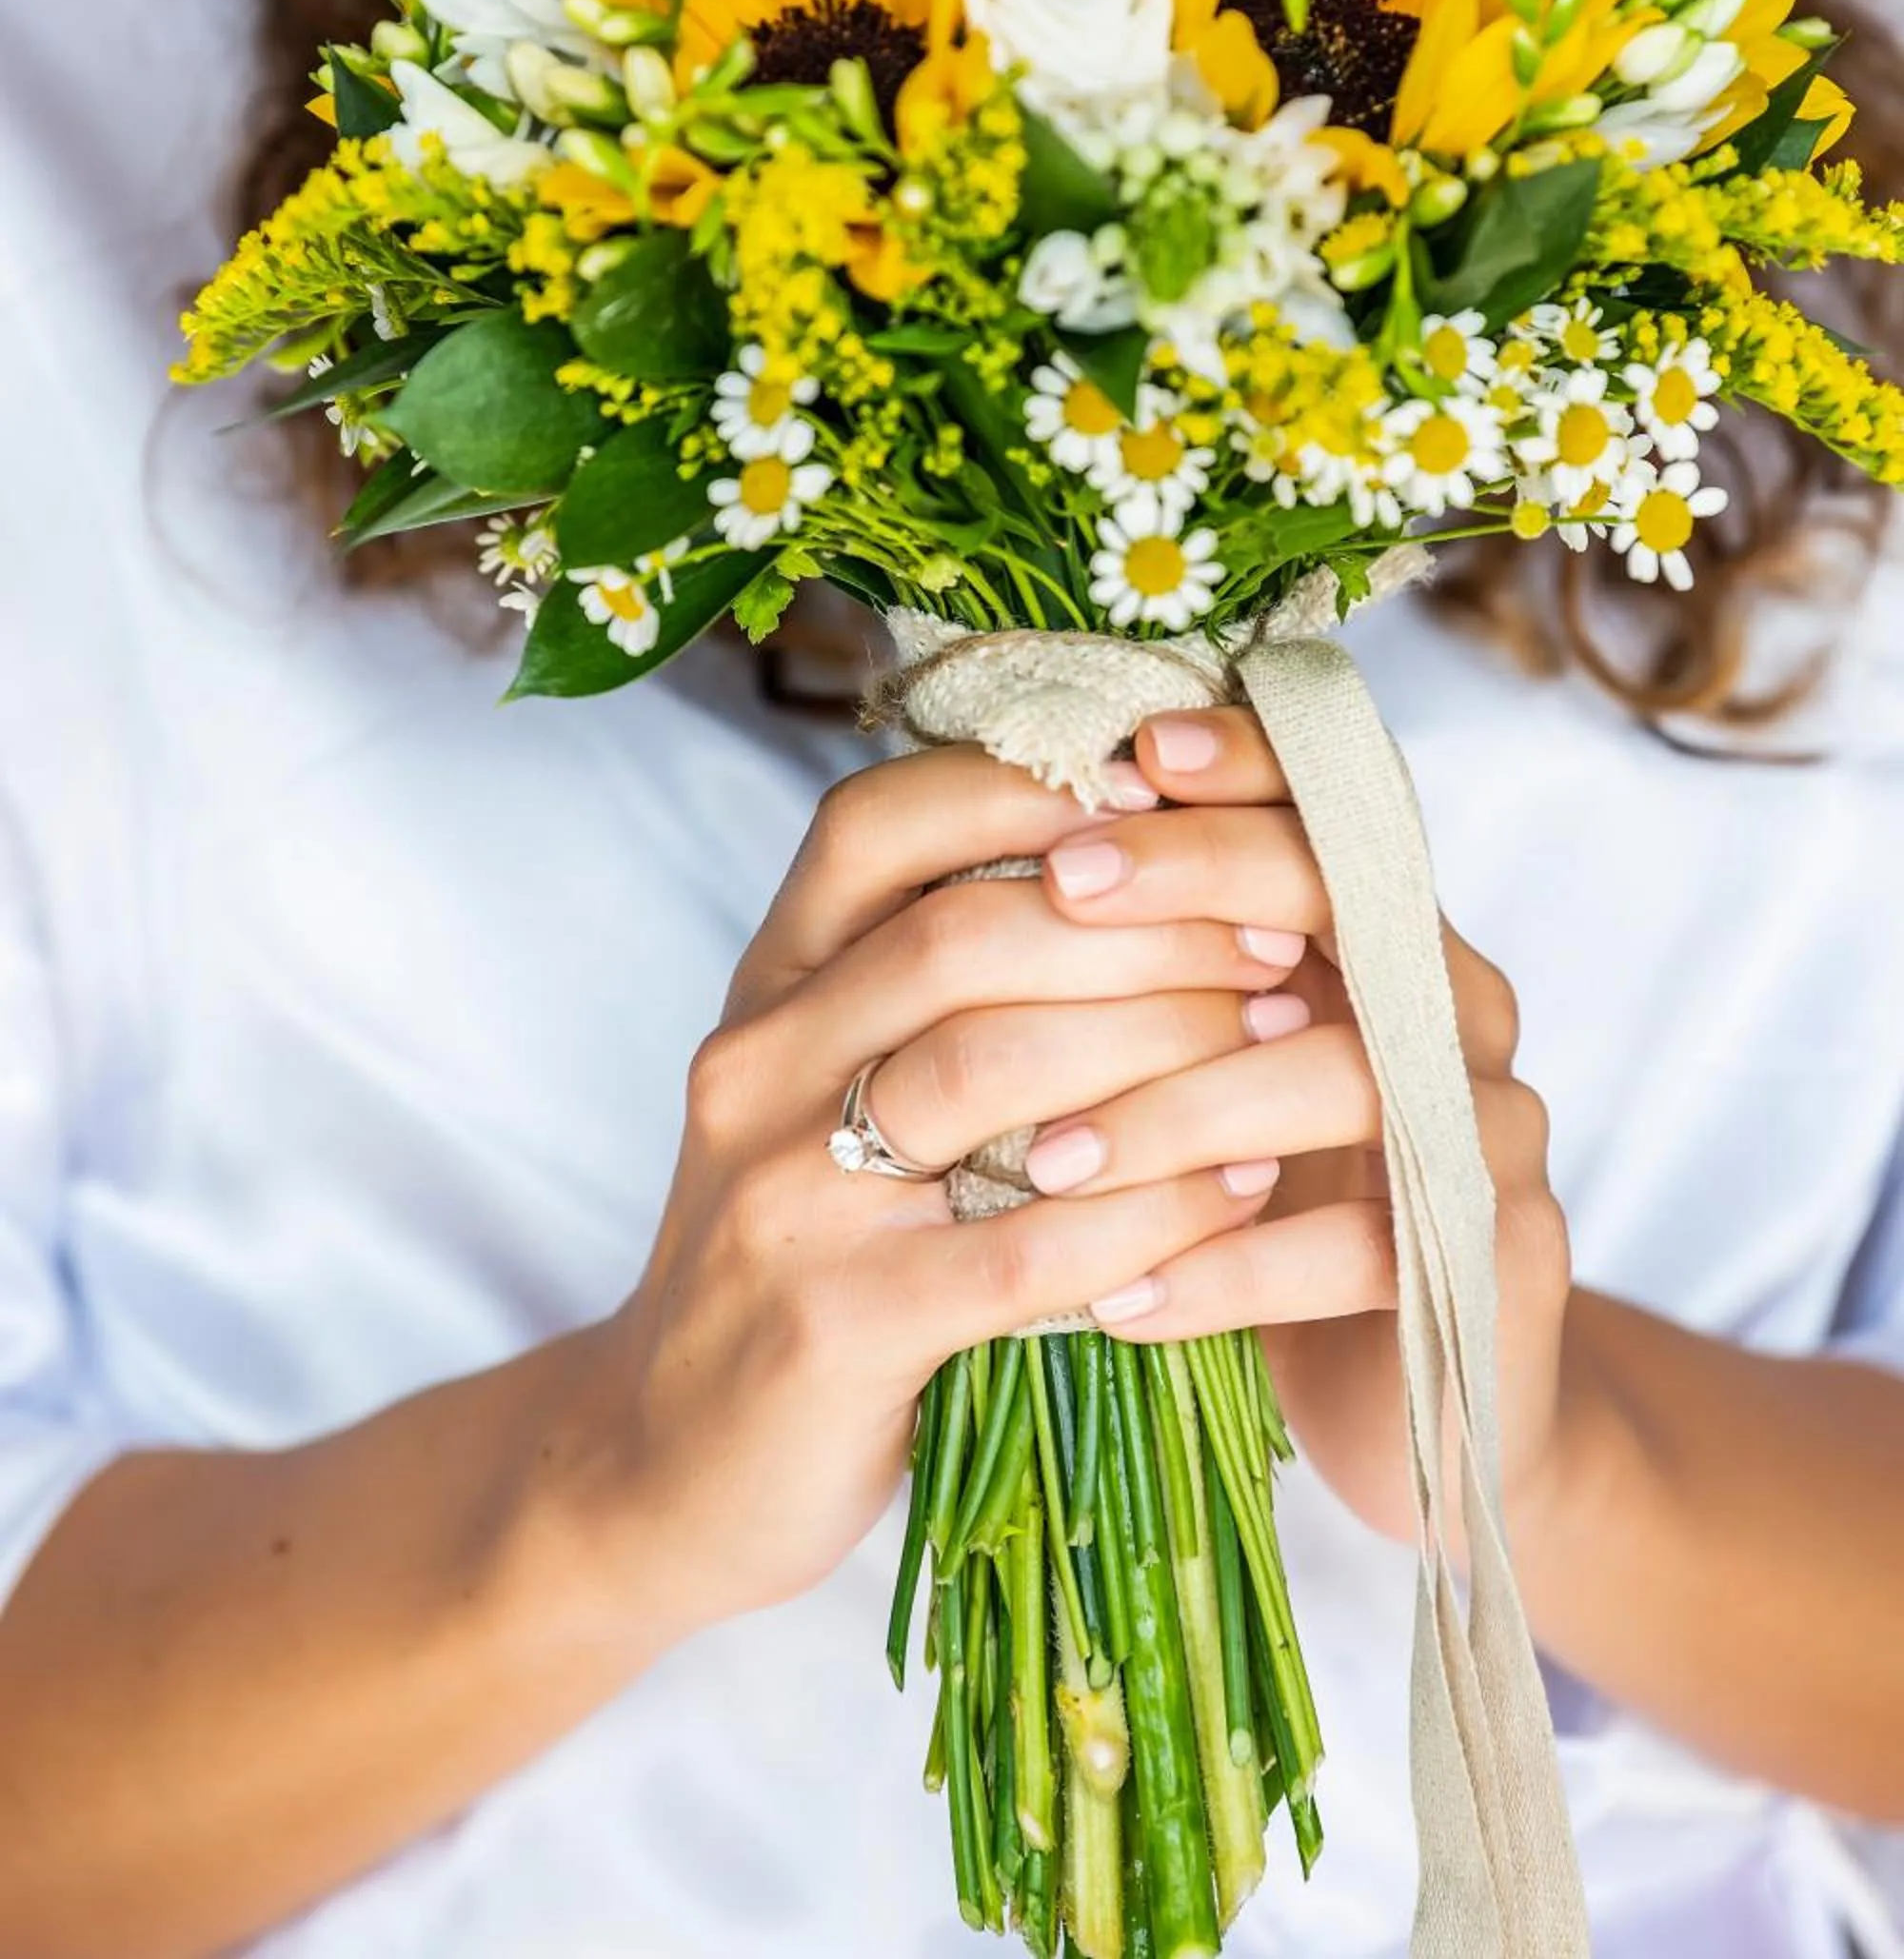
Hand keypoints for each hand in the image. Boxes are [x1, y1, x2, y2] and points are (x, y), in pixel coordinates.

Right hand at [571, 743, 1298, 1639]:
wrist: (666, 1468)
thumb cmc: (801, 1251)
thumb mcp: (828, 1085)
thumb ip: (928, 979)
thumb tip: (1121, 841)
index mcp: (767, 988)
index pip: (874, 825)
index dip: (1022, 787)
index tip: (1167, 793)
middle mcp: (757, 1067)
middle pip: (957, 937)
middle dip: (1140, 925)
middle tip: (1274, 935)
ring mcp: (784, 1198)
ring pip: (992, 1071)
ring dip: (1165, 1045)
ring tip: (1284, 1041)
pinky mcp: (835, 1328)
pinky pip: (1027, 1248)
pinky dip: (1155, 1209)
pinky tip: (1246, 1191)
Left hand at [1023, 705, 1574, 1553]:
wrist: (1423, 1409)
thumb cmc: (1272, 1209)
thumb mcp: (1209, 1068)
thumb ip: (1150, 966)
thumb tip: (985, 841)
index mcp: (1389, 938)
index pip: (1331, 803)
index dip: (1240, 766)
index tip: (1123, 753)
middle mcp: (1457, 1009)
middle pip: (1347, 895)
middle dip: (1194, 878)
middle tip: (1059, 889)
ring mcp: (1495, 1134)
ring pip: (1349, 1075)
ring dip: (1182, 1108)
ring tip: (1049, 1160)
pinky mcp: (1501, 1266)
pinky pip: (1365, 1252)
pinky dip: (1228, 1269)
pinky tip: (1117, 1297)